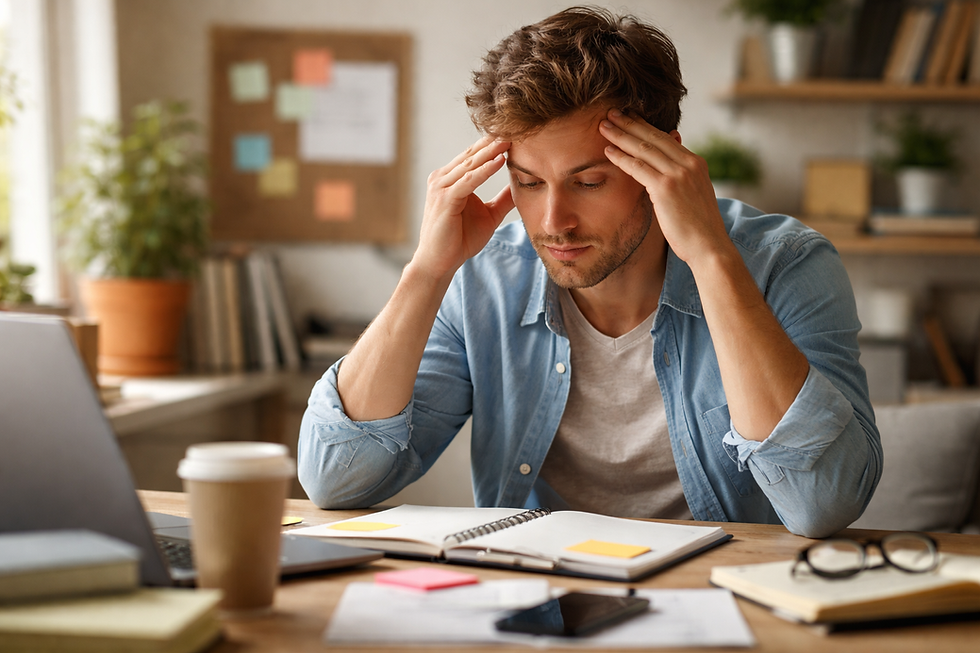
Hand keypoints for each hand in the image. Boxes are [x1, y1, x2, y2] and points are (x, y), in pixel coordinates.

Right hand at [413, 136, 513, 280]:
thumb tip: (521, 186)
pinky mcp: (445, 199)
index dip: (494, 143)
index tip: (517, 132)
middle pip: (472, 154)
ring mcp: (441, 187)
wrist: (440, 263)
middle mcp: (442, 178)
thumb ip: (503, 199)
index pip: (475, 155)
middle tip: (516, 125)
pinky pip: (468, 180)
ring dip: (492, 150)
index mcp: (450, 178)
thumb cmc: (460, 240)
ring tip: (511, 138)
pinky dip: (485, 170)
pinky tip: (500, 160)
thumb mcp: (489, 215)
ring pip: (471, 164)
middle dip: (494, 140)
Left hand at [599, 110, 730, 266]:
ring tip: (603, 125)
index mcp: (696, 163)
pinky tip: (607, 151)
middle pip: (653, 137)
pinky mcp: (666, 188)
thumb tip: (666, 173)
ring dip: (621, 135)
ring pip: (644, 148)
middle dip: (630, 123)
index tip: (628, 118)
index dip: (644, 127)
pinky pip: (638, 167)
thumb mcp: (693, 195)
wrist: (709, 246)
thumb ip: (681, 179)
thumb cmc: (698, 227)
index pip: (665, 138)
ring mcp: (678, 174)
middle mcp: (689, 163)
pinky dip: (621, 158)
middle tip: (610, 112)